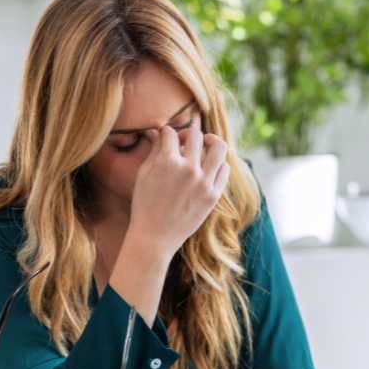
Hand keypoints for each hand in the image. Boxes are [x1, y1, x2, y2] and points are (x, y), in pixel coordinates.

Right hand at [127, 115, 230, 258]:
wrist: (155, 236)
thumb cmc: (145, 205)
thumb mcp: (144, 175)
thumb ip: (154, 151)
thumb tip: (157, 132)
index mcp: (167, 162)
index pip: (171, 133)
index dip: (167, 132)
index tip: (167, 137)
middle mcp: (188, 169)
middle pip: (196, 135)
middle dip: (189, 134)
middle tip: (185, 141)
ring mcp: (204, 182)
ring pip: (219, 148)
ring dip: (212, 141)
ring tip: (207, 144)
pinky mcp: (213, 195)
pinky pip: (224, 170)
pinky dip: (219, 164)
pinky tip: (211, 166)